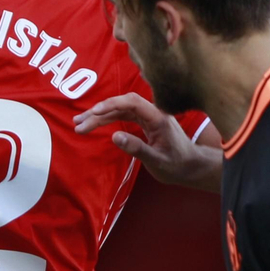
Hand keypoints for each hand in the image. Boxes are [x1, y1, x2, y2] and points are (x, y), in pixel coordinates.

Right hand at [75, 93, 221, 192]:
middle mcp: (152, 113)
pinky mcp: (145, 123)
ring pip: (120, 110)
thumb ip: (137, 148)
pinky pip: (123, 116)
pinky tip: (95, 123)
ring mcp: (148, 117)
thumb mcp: (157, 161)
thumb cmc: (177, 165)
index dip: (110, 105)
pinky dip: (108, 119)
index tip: (93, 113)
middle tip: (78, 123)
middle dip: (99, 112)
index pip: (130, 103)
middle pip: (121, 104)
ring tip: (80, 124)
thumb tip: (114, 137)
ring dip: (100, 116)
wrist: (191, 167)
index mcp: (157, 117)